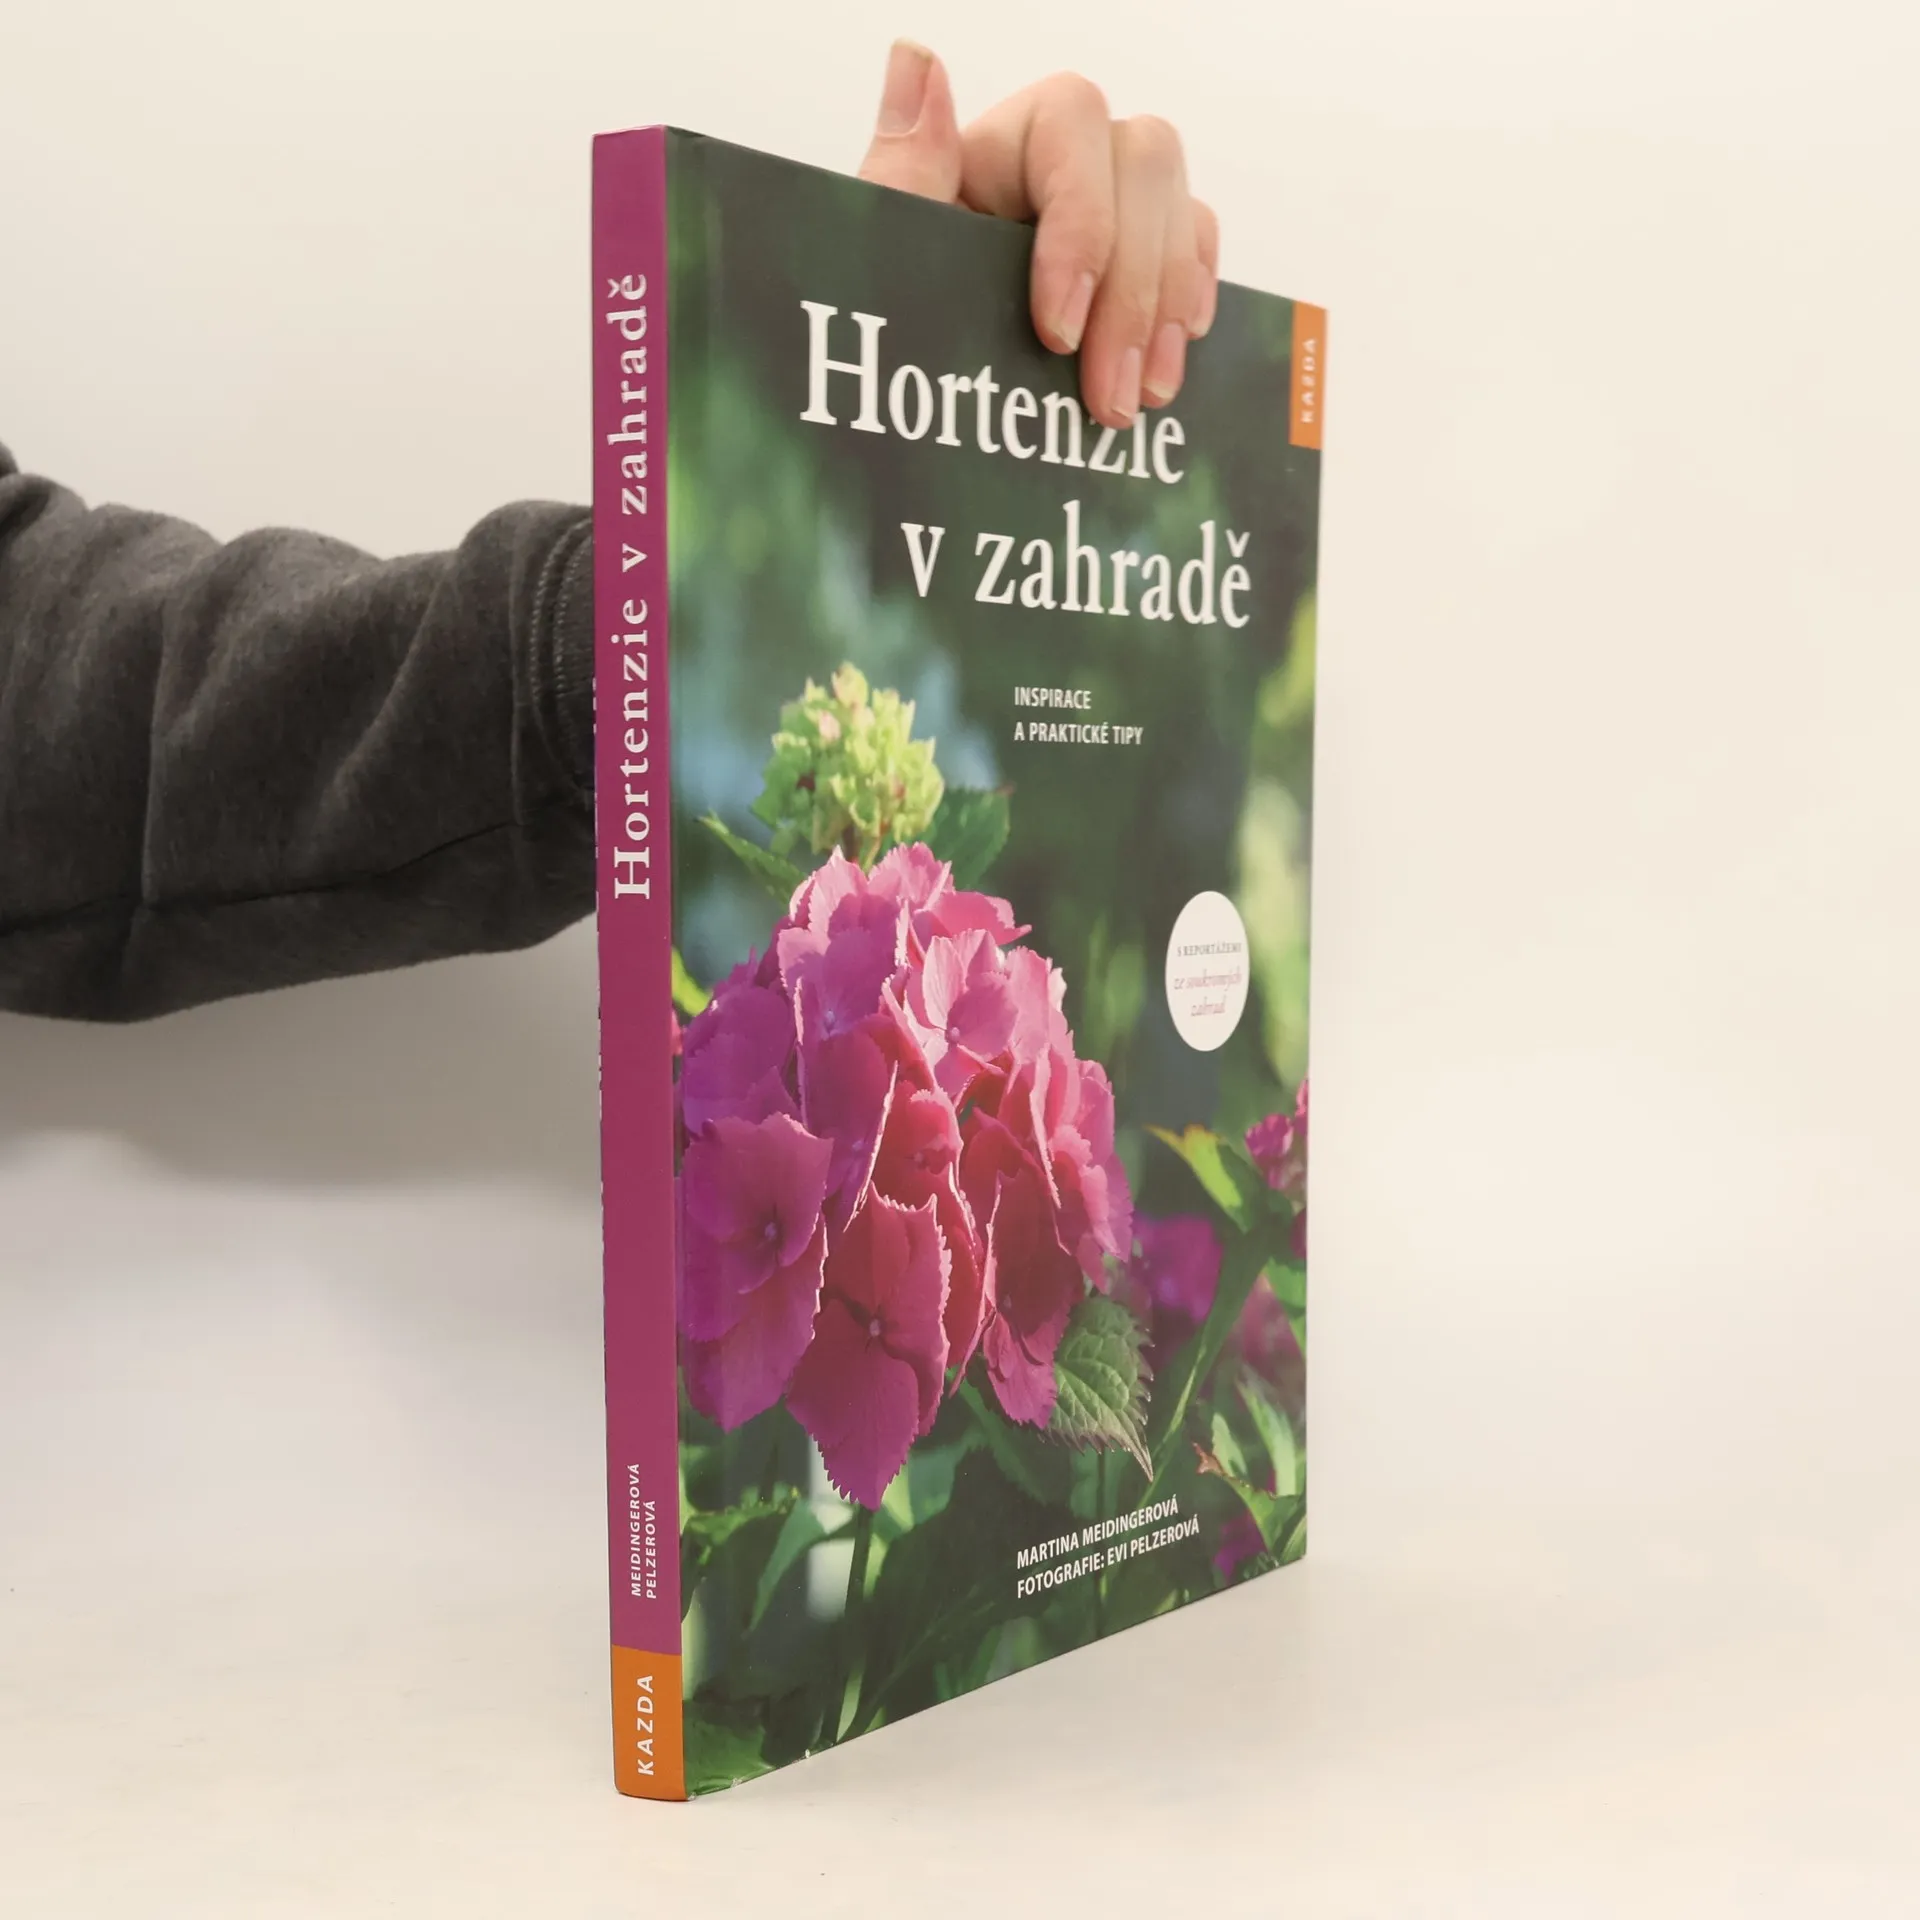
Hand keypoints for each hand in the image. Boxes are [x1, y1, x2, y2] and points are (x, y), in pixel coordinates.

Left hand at [857, 40, 1218, 429]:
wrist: (890, 415)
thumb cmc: (875, 340)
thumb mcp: (875, 266)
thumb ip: (899, 176)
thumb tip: (916, 63)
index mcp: (988, 152)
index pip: (1071, 123)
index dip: (1082, 225)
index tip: (1057, 331)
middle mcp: (1053, 169)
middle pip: (1144, 162)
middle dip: (1133, 291)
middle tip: (1108, 400)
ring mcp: (1102, 214)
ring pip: (1178, 208)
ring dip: (1165, 308)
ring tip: (1137, 401)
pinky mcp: (1131, 268)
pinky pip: (1191, 249)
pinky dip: (1187, 298)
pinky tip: (1168, 358)